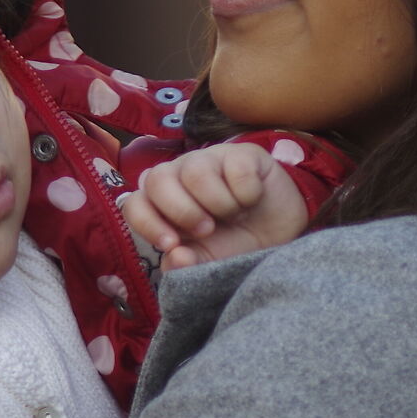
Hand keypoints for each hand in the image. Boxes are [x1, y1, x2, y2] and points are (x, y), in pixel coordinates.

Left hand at [120, 144, 309, 269]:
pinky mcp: (240, 153)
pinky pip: (235, 169)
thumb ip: (188, 264)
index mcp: (162, 203)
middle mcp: (179, 175)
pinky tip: (251, 199)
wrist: (282, 231)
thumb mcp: (210, 262)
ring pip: (195, 173)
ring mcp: (209, 159)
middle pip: (156, 180)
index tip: (172, 244)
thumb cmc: (236, 242)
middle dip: (182, 212)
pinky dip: (247, 194)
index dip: (147, 223)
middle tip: (208, 229)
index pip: (134, 204)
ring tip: (233, 215)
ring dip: (218, 204)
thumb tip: (175, 257)